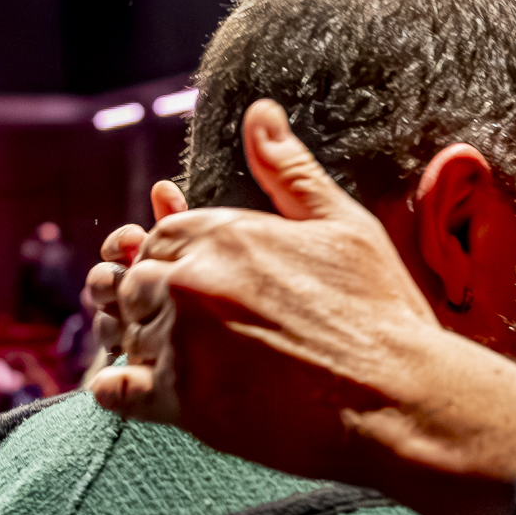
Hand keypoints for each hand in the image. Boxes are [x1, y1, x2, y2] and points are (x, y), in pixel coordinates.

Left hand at [90, 100, 515, 514]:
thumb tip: (259, 112)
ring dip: (143, 346)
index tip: (199, 285)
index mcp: (224, 233)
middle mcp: (191, 281)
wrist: (400, 396)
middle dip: (155, 303)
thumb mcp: (344, 227)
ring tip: (189, 362)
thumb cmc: (382, 313)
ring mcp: (181, 341)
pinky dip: (118, 390)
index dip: (174, 259)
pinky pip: (115, 391)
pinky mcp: (181, 401)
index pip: (161, 236)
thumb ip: (290, 171)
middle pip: (136, 283)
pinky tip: (146, 391)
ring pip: (126, 334)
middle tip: (197, 330)